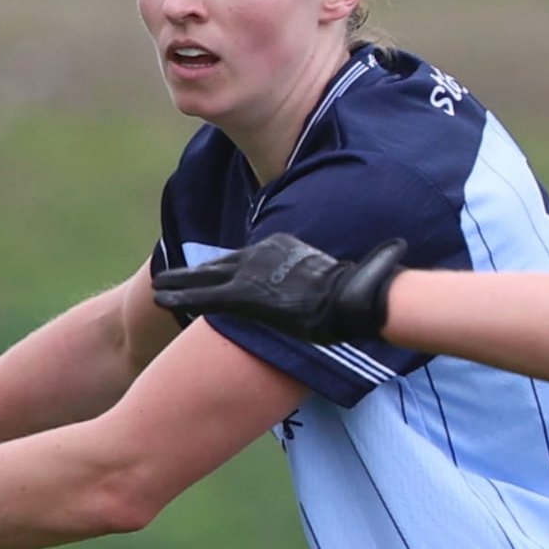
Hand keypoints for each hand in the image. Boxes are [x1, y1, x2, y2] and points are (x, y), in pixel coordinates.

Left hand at [151, 234, 408, 343]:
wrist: (357, 296)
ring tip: (155, 289)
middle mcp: (264, 255)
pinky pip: (204, 296)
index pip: (249, 259)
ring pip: (205, 278)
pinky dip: (181, 297)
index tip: (210, 275)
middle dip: (192, 272)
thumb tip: (393, 253)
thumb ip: (358, 265)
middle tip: (165, 277)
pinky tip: (159, 300)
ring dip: (178, 284)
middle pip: (220, 265)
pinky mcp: (245, 294)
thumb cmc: (365, 286)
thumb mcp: (357, 270)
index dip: (227, 269)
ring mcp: (253, 273)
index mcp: (285, 247)